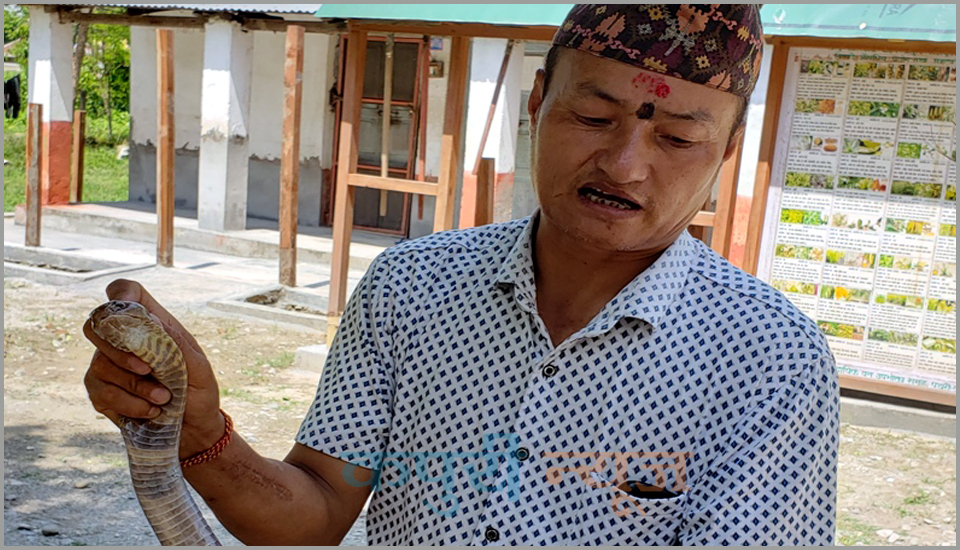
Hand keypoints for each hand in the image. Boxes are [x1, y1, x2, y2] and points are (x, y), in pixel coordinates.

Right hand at [83, 279, 224, 458]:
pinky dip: (131, 404)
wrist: (193, 431)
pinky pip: (103, 393)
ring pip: (102, 365)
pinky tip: (151, 411)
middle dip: (121, 351)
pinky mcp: (100, 393)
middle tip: (148, 369)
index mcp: (152, 326)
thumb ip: (178, 346)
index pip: (125, 293)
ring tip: (163, 399)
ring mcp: (107, 366)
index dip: (121, 293)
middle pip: (97, 326)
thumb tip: (154, 324)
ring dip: (136, 386)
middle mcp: (123, 342)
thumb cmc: (199, 393)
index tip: (128, 307)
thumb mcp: (199, 369)